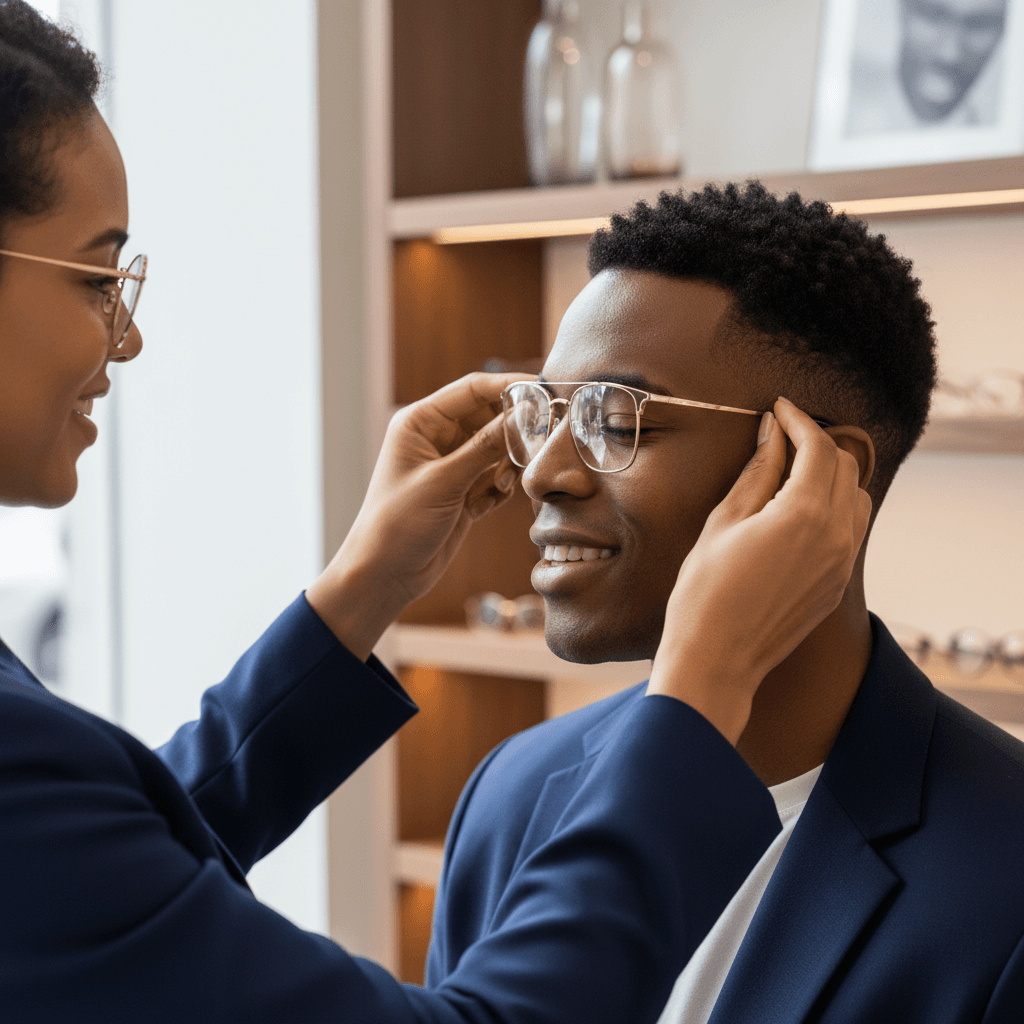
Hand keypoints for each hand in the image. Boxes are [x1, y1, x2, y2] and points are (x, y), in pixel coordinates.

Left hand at [306, 372, 530, 659]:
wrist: (384, 576)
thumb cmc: (397, 524)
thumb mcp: (444, 482)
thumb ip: (485, 447)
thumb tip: (523, 414)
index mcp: (420, 423)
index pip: (472, 390)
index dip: (509, 387)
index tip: (543, 391)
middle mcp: (436, 439)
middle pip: (490, 417)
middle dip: (513, 432)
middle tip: (536, 445)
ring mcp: (451, 466)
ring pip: (497, 449)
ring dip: (507, 465)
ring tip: (500, 486)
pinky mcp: (463, 492)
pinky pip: (496, 477)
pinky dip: (499, 489)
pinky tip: (487, 504)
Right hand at [645, 397, 872, 744]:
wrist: (717, 660)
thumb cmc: (705, 593)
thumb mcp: (723, 522)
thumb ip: (756, 472)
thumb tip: (772, 432)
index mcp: (804, 515)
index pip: (819, 448)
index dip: (799, 420)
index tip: (779, 408)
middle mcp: (836, 537)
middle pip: (846, 467)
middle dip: (817, 443)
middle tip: (782, 435)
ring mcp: (841, 564)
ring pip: (857, 497)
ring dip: (832, 475)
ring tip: (792, 471)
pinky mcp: (837, 585)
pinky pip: (851, 529)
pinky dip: (834, 507)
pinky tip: (798, 510)